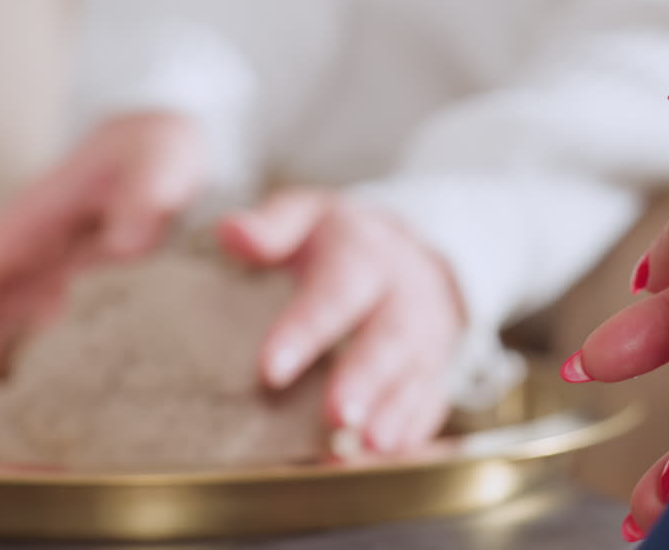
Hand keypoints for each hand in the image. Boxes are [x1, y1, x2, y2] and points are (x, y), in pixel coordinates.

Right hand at [0, 111, 201, 421]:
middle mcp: (37, 249)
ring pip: (8, 330)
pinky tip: (25, 413)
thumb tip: (124, 247)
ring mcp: (56, 274)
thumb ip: (144, 197)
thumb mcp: (156, 161)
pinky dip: (33, 371)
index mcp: (41, 214)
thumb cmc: (156, 149)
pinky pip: (49, 335)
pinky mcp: (84, 294)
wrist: (173, 149)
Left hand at [217, 190, 463, 452]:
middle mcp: (402, 292)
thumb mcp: (304, 216)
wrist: (409, 251)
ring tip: (368, 445)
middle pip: (389, 336)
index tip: (271, 369)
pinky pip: (433, 395)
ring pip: (416, 372)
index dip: (305, 329)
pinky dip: (415, 427)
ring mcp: (426, 332)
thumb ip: (271, 227)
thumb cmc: (337, 241)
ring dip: (393, 411)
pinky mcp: (436, 365)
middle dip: (365, 379)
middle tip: (337, 417)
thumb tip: (233, 232)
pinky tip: (391, 452)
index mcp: (362, 252)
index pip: (336, 289)